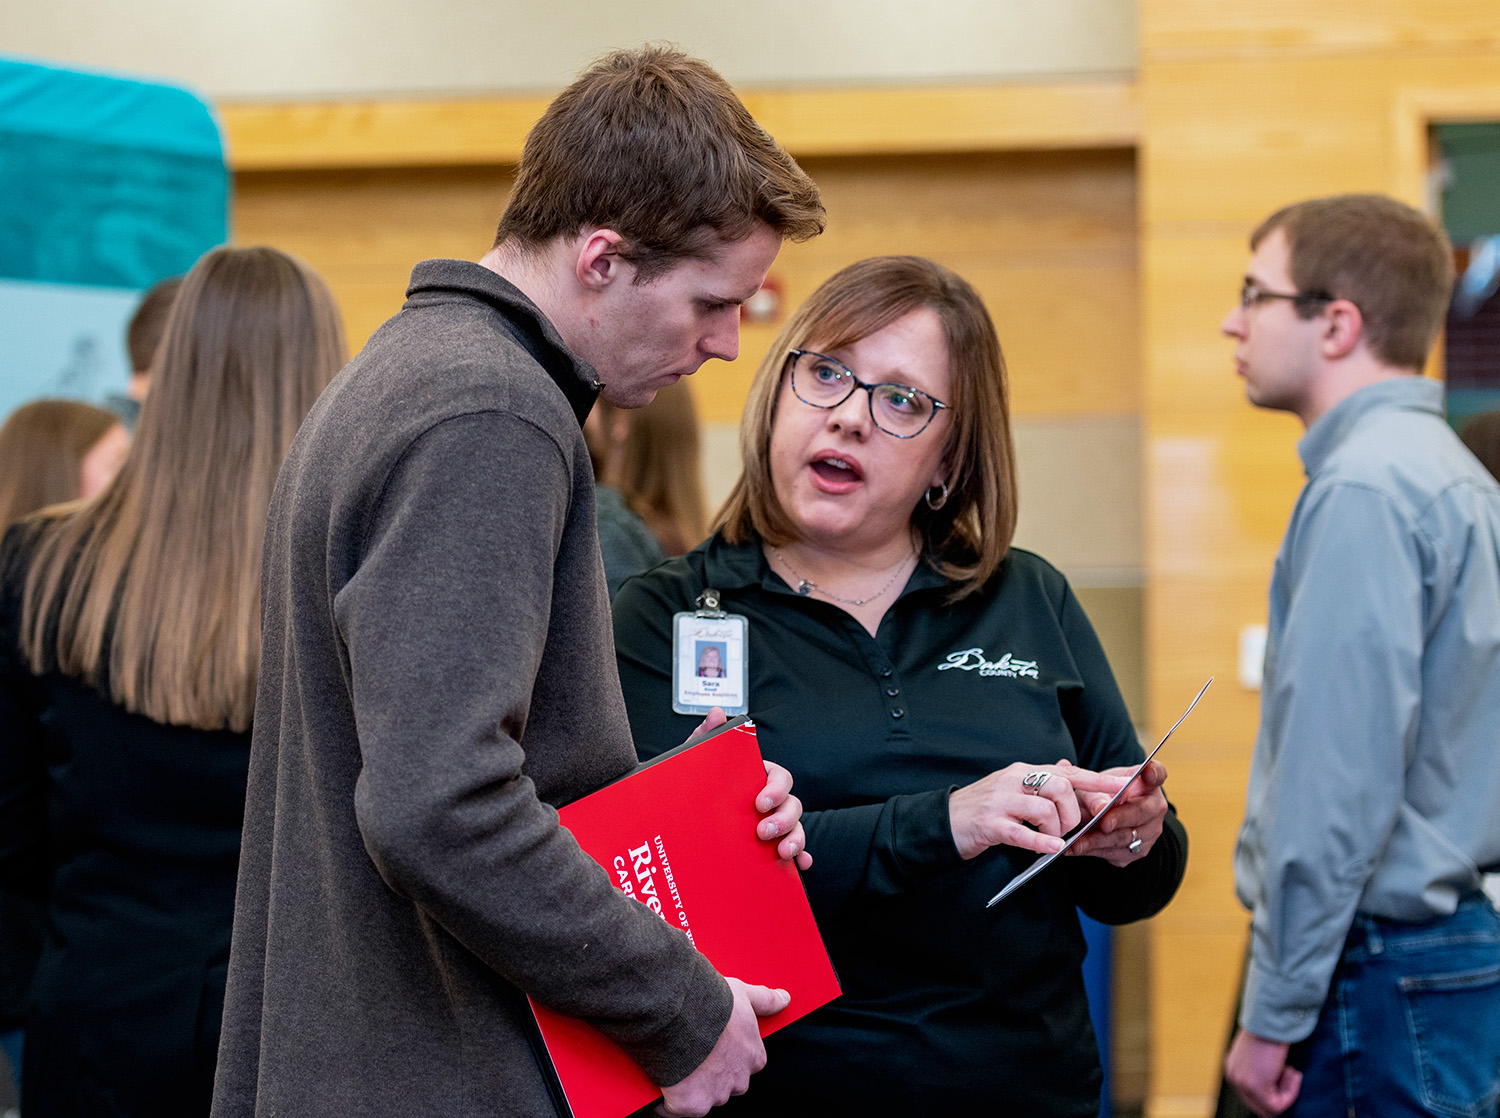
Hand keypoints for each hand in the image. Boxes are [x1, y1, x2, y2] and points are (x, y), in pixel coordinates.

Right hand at [657, 977, 787, 1115]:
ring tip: (673, 1060)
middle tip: (691, 1051)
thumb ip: (766, 1000)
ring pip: (701, 1098)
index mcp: (754, 1058)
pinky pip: (673, 1109)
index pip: (745, 1065)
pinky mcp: (690, 1105)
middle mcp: (739, 1081)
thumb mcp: (743, 993)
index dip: (726, 1055)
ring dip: (689, 1086)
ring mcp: (715, 1095)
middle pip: (725, 1085)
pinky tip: (658, 1080)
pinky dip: (664, 1100)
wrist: (679, 1011)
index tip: (711, 1044)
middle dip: (709, 1074)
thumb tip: (784, 999)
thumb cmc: (711, 1001)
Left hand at [688, 709, 810, 870]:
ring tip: (781, 852)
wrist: (672, 825)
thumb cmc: (691, 789)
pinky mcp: (769, 848)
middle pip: (793, 805)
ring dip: (795, 840)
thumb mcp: (694, 764)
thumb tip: (716, 713)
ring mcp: (771, 825)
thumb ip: (705, 737)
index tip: (760, 803)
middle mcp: (769, 802)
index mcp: (756, 779)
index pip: (780, 777)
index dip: (776, 789)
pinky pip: (794, 853)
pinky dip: (801, 858)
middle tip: (763, 832)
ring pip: (796, 829)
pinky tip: (799, 866)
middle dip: (784, 819)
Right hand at [948, 762, 1127, 860]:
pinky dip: (1041, 843)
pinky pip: (1022, 833)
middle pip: (1060, 787)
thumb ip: (1042, 782)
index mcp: (1024, 771)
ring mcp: (1000, 801)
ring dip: (1057, 830)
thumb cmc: (984, 808)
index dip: (1098, 780)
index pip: (1069, 772)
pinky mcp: (989, 824)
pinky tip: (1052, 850)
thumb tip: (1070, 768)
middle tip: (1071, 829)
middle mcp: (1014, 780)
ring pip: (1044, 809)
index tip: (1125, 787)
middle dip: (1075, 812)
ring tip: (1052, 841)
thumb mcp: (1013, 789)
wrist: (943, 821)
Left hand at [1064, 758, 1168, 865]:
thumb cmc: (1100, 795)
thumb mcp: (1092, 789)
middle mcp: (1155, 807)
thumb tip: (1099, 808)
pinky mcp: (1138, 851)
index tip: (1148, 772)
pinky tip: (1077, 848)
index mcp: (1146, 783)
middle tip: (1103, 823)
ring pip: (1128, 838)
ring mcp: (1150, 831)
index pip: (1157, 773)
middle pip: (1142, 812)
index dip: (1154, 773)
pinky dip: (1096, 851)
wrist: (1100, 815)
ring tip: (1077, 842)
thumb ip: (1096, 795)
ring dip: (1101, 841)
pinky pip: (1118, 854)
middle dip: (1121, 818)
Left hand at [1225, 1029, 1301, 1116]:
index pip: (1252, 1098)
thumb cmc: (1271, 1030)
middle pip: (1258, 1107)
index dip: (1275, 1092)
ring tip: (1291, 1070)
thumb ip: (1262, 1069)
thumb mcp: (1262, 1053)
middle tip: (1292, 1075)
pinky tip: (1293, 1072)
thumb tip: (1275, 1086)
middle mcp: (1233, 1077)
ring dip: (1287, 1093)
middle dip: (1280, 1096)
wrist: (1271, 1017)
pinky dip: (1291, 1093)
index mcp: (1233, 1069)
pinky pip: (1277, 1106)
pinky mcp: (1255, 1086)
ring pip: (1269, 1109)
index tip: (1287, 1075)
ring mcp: (1242, 1083)